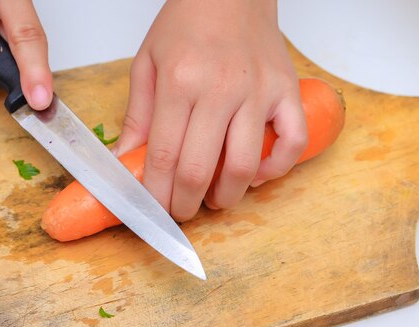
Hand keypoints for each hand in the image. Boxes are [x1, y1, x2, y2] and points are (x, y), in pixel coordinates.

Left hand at [114, 0, 306, 220]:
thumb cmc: (188, 23)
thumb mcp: (148, 63)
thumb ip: (137, 115)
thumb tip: (126, 161)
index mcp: (180, 81)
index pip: (163, 155)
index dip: (156, 193)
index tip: (154, 209)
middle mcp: (220, 89)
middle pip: (200, 169)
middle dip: (185, 204)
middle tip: (181, 210)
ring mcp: (259, 92)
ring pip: (244, 166)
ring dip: (227, 197)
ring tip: (214, 198)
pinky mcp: (287, 91)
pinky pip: (292, 143)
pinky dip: (275, 170)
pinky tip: (256, 175)